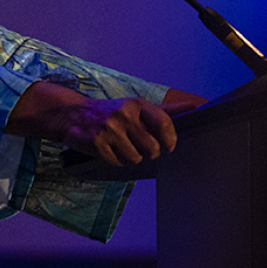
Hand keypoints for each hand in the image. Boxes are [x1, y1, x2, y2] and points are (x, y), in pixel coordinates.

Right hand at [7, 82, 198, 166]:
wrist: (72, 114)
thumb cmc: (110, 112)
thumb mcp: (136, 106)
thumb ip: (165, 110)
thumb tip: (194, 106)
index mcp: (137, 105)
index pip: (164, 124)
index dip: (170, 140)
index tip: (168, 146)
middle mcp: (124, 115)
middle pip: (152, 148)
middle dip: (149, 153)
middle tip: (139, 147)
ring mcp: (109, 130)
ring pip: (135, 158)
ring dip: (131, 158)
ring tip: (121, 147)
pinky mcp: (97, 143)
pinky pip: (117, 162)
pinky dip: (115, 160)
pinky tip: (109, 150)